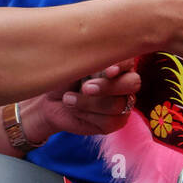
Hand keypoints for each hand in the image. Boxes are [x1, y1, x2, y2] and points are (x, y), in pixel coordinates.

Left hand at [24, 62, 141, 143]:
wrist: (50, 100)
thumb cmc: (64, 77)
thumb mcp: (75, 64)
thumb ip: (91, 59)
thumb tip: (104, 63)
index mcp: (119, 63)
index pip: (129, 61)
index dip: (122, 66)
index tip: (108, 71)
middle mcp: (125, 82)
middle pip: (133, 83)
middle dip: (108, 86)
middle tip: (85, 88)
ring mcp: (123, 103)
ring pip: (117, 105)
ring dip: (89, 103)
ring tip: (68, 99)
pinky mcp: (115, 123)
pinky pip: (110, 121)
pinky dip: (88, 115)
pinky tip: (74, 110)